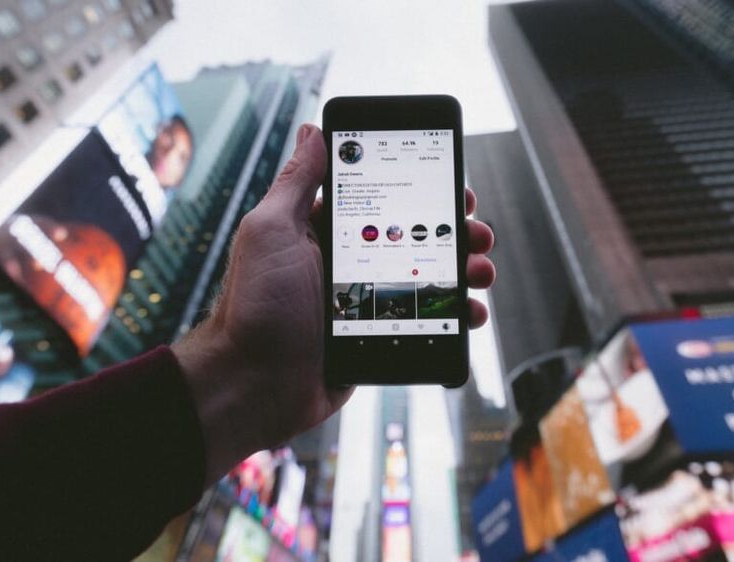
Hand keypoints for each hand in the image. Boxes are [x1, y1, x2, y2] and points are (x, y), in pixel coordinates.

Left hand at [173, 124, 495, 484]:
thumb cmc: (255, 306)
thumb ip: (297, 182)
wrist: (253, 385)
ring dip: (463, 271)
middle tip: (476, 232)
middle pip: (417, 238)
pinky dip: (454, 318)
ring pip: (429, 279)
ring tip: (480, 272)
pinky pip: (427, 323)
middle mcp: (350, 263)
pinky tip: (470, 313)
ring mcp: (368, 303)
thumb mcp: (271, 231)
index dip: (423, 190)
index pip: (385, 200)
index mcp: (326, 232)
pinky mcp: (380, 338)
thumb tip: (313, 130)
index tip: (452, 186)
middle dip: (455, 231)